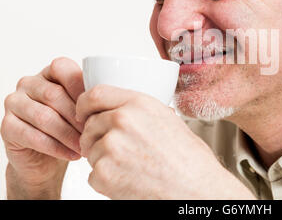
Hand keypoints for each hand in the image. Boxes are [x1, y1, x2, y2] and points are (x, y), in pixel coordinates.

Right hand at [1, 58, 84, 198]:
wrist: (47, 158)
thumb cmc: (71, 127)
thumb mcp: (84, 109)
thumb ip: (93, 97)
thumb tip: (116, 96)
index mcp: (49, 73)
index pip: (62, 67)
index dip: (80, 86)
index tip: (97, 107)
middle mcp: (28, 83)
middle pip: (54, 95)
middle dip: (78, 116)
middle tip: (95, 131)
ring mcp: (15, 103)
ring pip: (44, 117)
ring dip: (69, 134)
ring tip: (86, 146)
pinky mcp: (7, 126)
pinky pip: (32, 135)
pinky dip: (56, 147)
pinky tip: (72, 154)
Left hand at [76, 85, 254, 199]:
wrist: (197, 188)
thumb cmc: (189, 158)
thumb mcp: (168, 119)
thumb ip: (140, 110)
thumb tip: (121, 109)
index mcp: (139, 103)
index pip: (94, 94)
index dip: (84, 105)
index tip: (83, 113)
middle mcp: (122, 120)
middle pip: (89, 125)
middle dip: (97, 138)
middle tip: (118, 151)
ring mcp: (111, 147)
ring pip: (90, 150)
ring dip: (102, 159)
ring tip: (130, 167)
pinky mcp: (104, 173)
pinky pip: (92, 174)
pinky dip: (106, 180)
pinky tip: (129, 180)